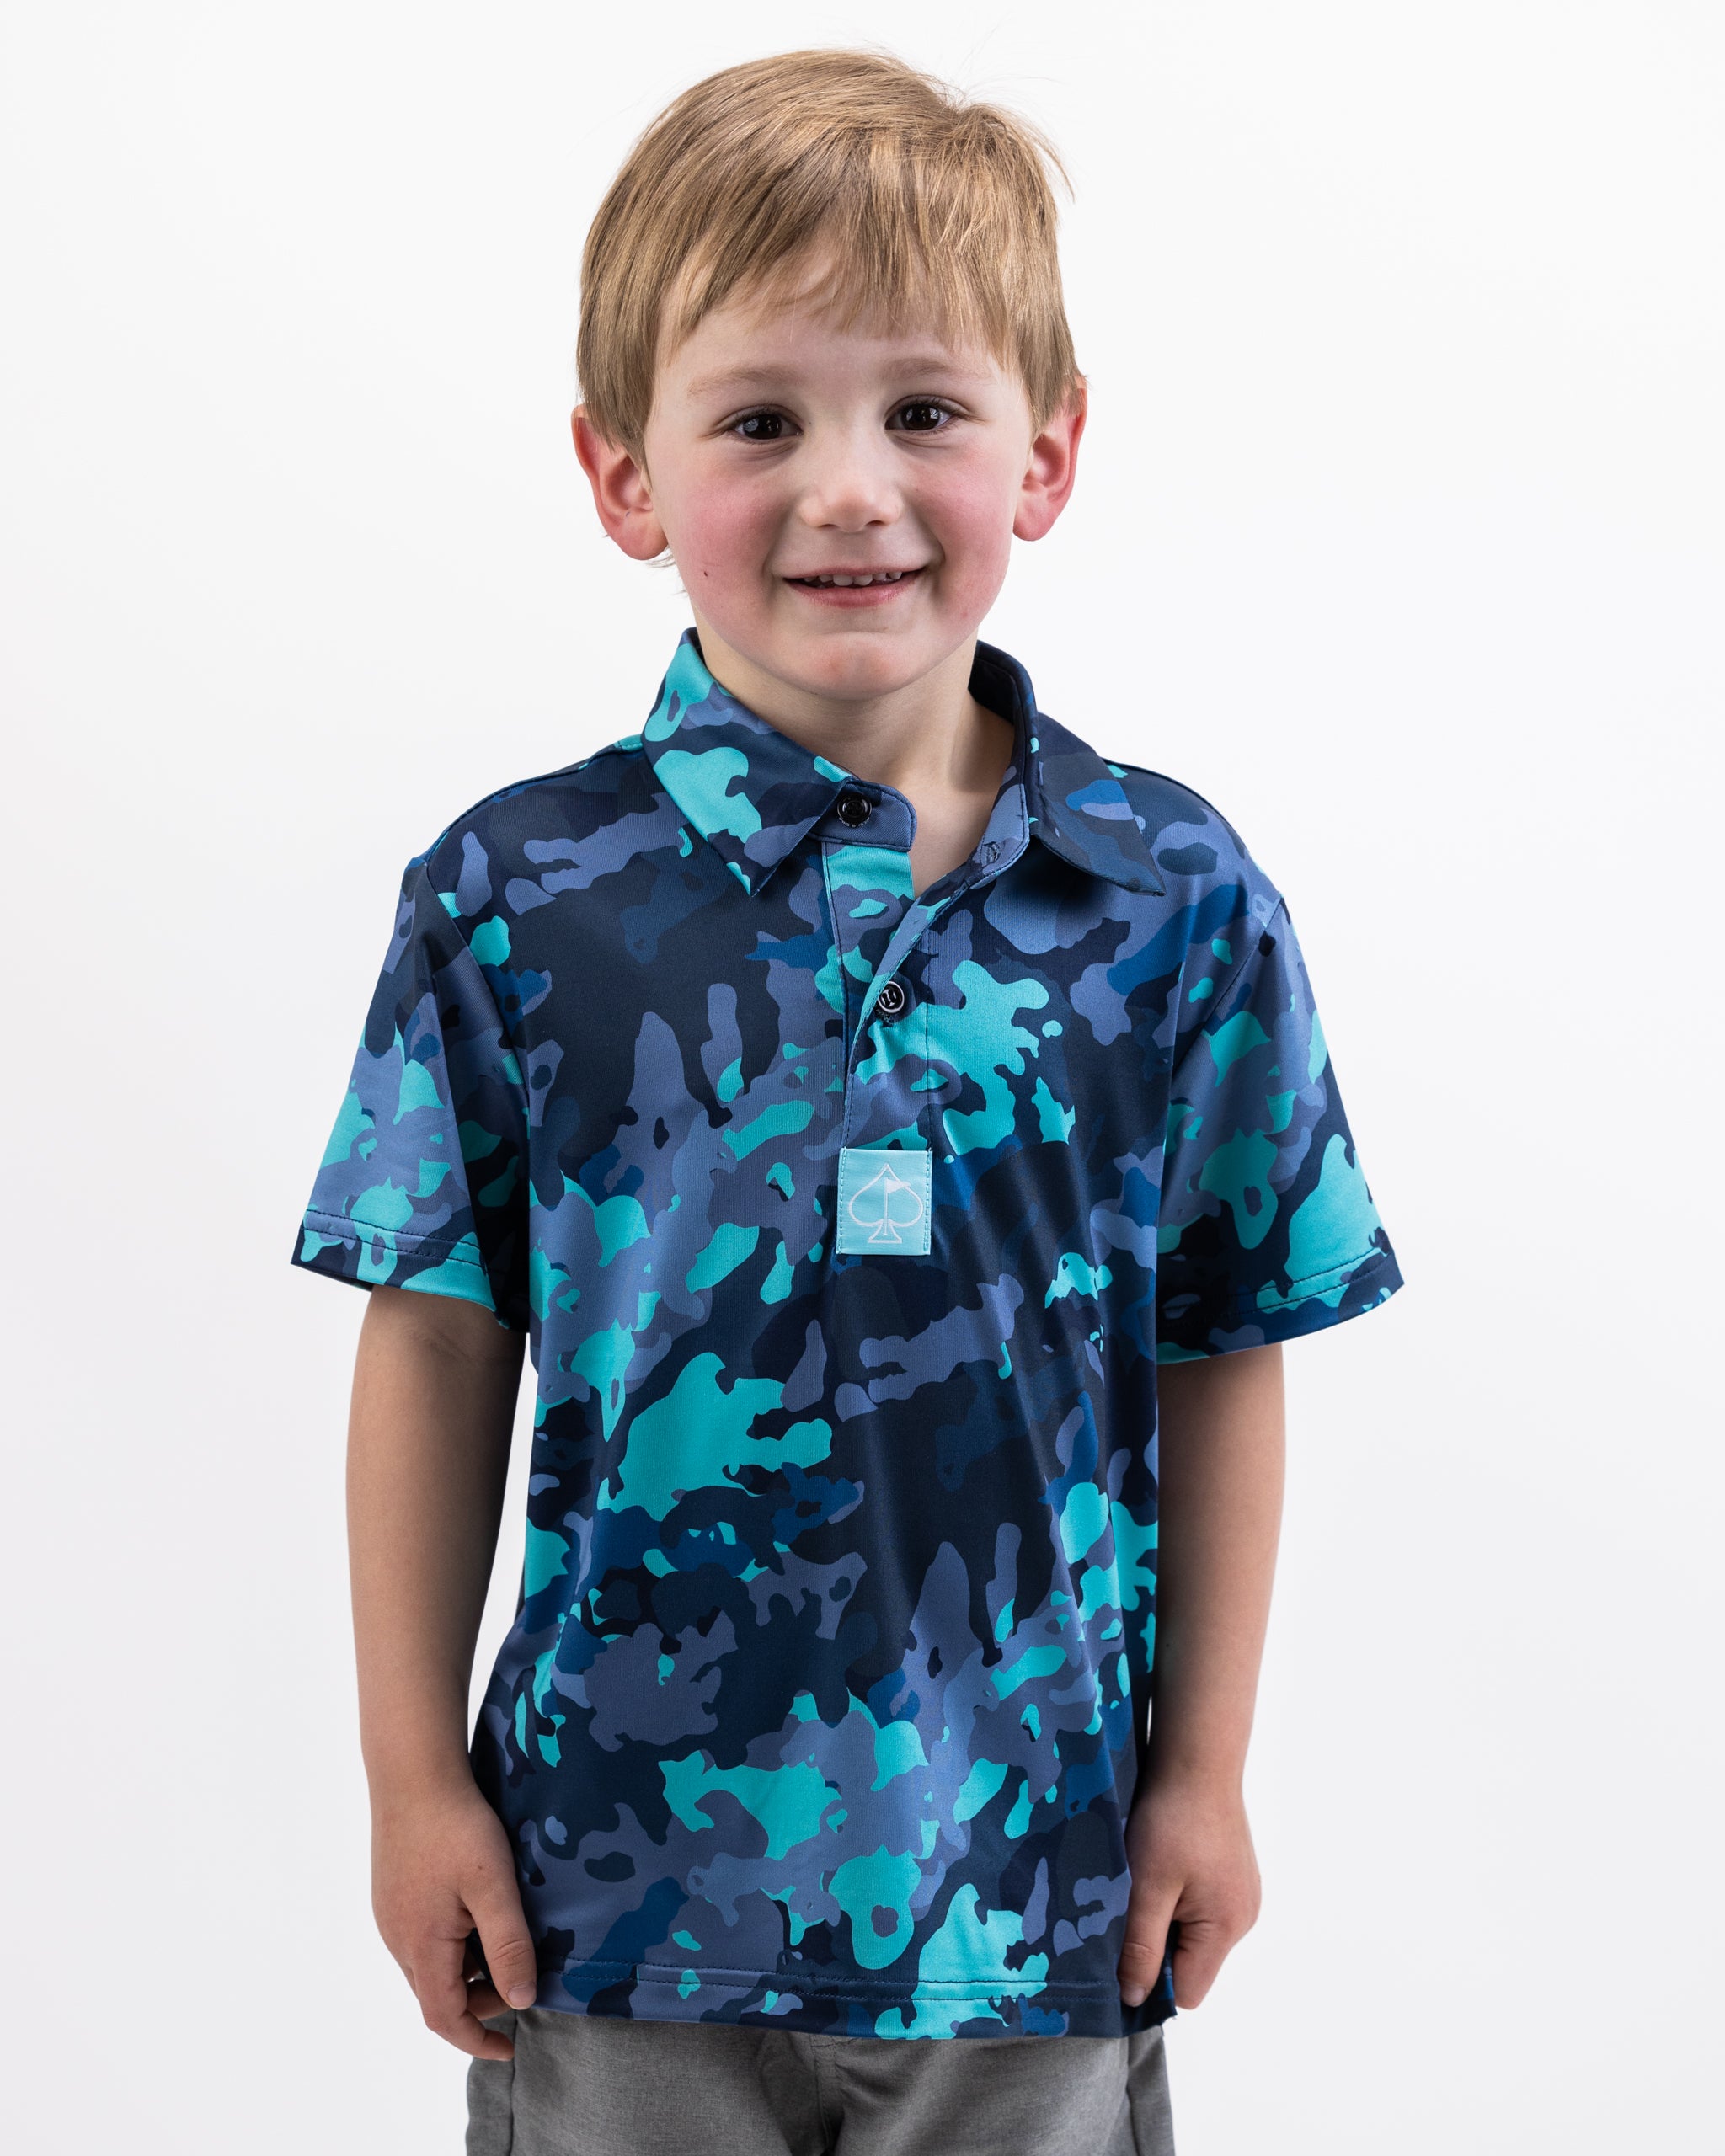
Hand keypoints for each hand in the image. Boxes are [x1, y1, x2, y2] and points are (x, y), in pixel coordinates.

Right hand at [370, 1777, 539, 2059]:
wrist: (413, 1773)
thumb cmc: (456, 1826)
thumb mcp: (493, 1886)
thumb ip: (508, 1945)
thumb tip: (522, 2000)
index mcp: (421, 1946)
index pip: (444, 2017)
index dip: (476, 2039)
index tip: (509, 2048)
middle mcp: (398, 1938)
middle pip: (437, 1994)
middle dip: (480, 2001)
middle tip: (521, 1979)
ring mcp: (392, 1915)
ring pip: (430, 1965)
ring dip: (467, 1970)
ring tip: (505, 1943)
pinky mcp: (393, 1893)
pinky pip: (423, 1938)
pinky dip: (454, 1945)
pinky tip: (478, 1913)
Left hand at [1116, 1770, 1261, 2009]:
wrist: (1197, 1759)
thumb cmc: (1172, 1819)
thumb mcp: (1147, 1886)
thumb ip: (1141, 1946)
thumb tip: (1134, 1998)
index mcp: (1226, 1928)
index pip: (1186, 1991)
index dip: (1150, 1979)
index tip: (1123, 1947)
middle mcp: (1243, 1918)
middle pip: (1190, 1963)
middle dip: (1156, 1942)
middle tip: (1133, 1900)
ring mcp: (1242, 1895)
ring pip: (1192, 1933)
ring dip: (1164, 1915)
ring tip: (1149, 1875)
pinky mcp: (1234, 1874)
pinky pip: (1201, 1905)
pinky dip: (1177, 1893)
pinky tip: (1165, 1861)